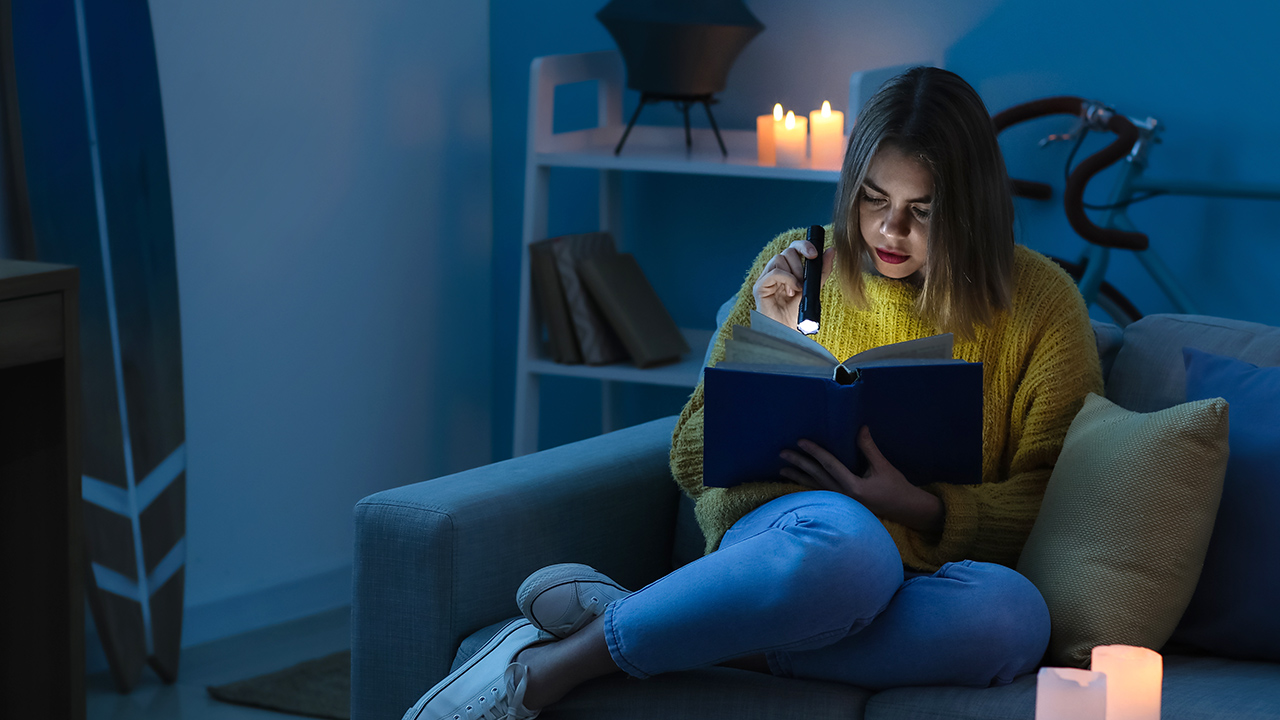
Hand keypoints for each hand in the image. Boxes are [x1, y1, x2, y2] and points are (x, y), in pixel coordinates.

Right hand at [751, 239, 834, 329]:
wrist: (787, 330)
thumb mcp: (813, 288)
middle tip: (805, 280)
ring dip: (793, 273)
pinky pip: (774, 272)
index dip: (803, 246)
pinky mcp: (759, 286)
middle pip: (787, 251)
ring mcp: (766, 278)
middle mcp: (776, 271)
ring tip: (797, 289)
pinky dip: (787, 278)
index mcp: (788, 269)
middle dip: (800, 264)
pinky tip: (792, 290)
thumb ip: (822, 270)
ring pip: (779, 258)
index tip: (814, 254)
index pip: (793, 248)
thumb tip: (832, 251)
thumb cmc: (797, 312)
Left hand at [779, 426, 943, 537]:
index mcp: (854, 487)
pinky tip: (797, 484)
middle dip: (799, 464)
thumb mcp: (883, 467)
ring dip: (798, 478)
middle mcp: (844, 497)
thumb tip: (860, 428)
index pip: (830, 465)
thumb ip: (869, 448)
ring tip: (782, 471)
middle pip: (817, 477)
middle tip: (783, 453)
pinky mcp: (843, 506)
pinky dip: (807, 488)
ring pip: (815, 488)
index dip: (815, 452)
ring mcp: (842, 503)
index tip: (801, 441)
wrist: (906, 510)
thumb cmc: (896, 488)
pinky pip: (820, 495)